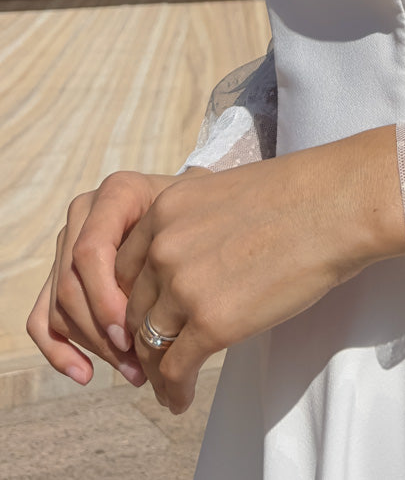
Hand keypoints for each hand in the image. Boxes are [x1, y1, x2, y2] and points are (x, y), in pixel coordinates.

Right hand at [27, 170, 181, 387]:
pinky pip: (42, 318)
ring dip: (94, 347)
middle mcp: (84, 214)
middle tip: (140, 363)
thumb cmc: (198, 215)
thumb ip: (172, 250)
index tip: (133, 334)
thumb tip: (158, 316)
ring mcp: (67, 243)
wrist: (193, 207)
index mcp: (116, 193)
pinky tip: (85, 374)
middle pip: (72, 285)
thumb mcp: (193, 220)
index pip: (90, 251)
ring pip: (60, 306)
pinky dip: (59, 350)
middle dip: (103, 332)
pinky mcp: (58, 274)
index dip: (105, 298)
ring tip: (135, 371)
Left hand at [115, 126, 404, 412]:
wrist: (339, 205)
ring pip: (150, 343)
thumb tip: (195, 260)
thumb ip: (195, 224)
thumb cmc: (301, 195)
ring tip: (167, 385)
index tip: (144, 320)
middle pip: (134, 308)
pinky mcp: (213, 323)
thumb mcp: (225, 193)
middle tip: (153, 359)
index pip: (125, 268)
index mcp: (165, 209)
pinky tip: (181, 400)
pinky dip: (174, 390)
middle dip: (140, 338)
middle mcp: (164, 247)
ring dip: (156, 369)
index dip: (132, 301)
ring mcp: (185, 286)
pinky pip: (175, 369)